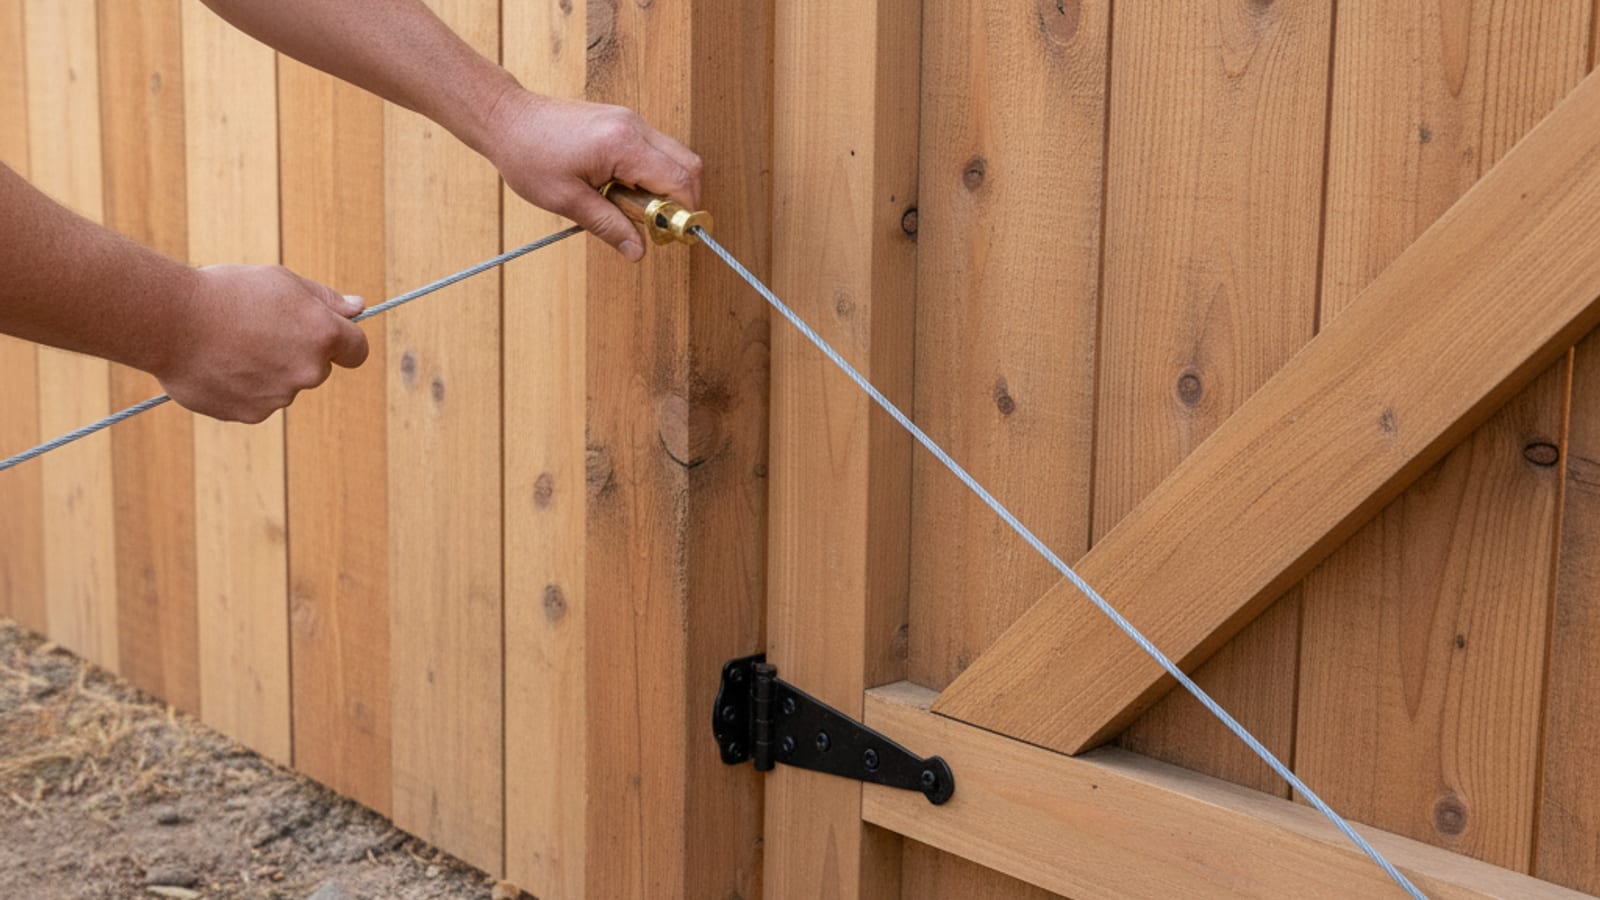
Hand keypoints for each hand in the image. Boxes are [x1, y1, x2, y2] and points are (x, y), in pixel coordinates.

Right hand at [155, 265, 368, 422]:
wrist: (170, 320)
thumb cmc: (228, 293)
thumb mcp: (282, 281)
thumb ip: (326, 300)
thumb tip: (359, 308)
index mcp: (324, 335)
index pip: (357, 351)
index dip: (344, 343)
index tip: (329, 337)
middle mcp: (309, 371)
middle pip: (318, 368)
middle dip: (298, 352)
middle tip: (258, 329)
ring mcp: (281, 397)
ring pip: (285, 385)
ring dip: (269, 370)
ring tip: (231, 345)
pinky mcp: (252, 414)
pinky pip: (258, 401)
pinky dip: (244, 387)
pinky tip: (219, 365)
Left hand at [484, 88, 701, 260]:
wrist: (506, 118)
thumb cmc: (528, 155)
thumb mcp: (567, 200)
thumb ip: (608, 226)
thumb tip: (638, 251)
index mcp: (622, 145)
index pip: (679, 180)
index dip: (683, 212)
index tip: (671, 234)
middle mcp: (633, 126)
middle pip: (689, 165)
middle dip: (682, 200)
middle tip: (656, 225)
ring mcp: (630, 120)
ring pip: (675, 156)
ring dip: (666, 188)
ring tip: (631, 206)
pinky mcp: (623, 122)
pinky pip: (656, 150)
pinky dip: (652, 174)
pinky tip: (623, 189)